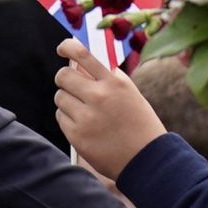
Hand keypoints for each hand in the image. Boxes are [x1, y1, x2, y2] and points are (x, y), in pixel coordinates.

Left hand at [54, 38, 166, 178]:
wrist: (148, 159)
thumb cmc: (140, 124)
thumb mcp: (130, 94)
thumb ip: (107, 78)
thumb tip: (79, 64)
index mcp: (115, 82)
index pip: (83, 55)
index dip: (67, 47)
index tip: (62, 48)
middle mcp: (99, 96)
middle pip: (63, 76)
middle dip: (65, 79)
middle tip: (72, 86)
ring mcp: (86, 117)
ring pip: (60, 97)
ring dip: (68, 100)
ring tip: (84, 110)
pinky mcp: (77, 135)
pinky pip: (61, 117)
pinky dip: (68, 119)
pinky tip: (84, 125)